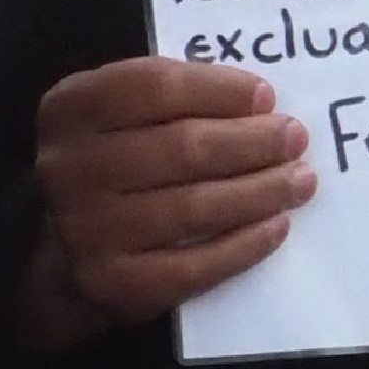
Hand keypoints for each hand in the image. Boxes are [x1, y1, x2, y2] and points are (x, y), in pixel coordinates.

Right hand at [23, 58, 315, 354]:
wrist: (67, 255)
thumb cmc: (117, 166)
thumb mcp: (124, 115)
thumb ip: (175, 98)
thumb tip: (260, 103)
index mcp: (70, 110)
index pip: (154, 86)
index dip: (219, 88)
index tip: (266, 96)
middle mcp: (68, 167)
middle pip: (184, 146)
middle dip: (254, 141)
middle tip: (295, 138)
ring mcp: (86, 229)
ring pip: (196, 205)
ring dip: (262, 190)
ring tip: (301, 180)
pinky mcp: (112, 282)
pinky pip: (195, 264)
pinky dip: (246, 243)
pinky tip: (278, 225)